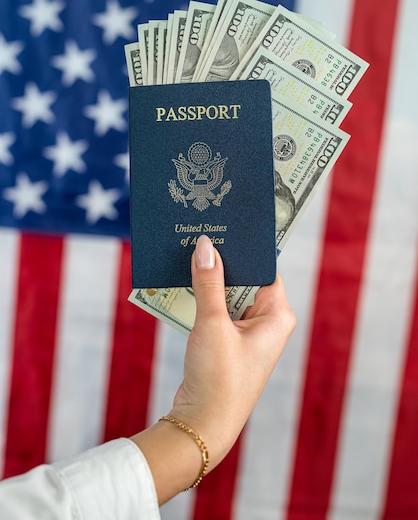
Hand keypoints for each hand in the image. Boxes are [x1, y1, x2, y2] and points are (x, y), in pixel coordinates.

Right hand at [132, 235, 294, 502]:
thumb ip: (209, 282)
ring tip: (188, 252)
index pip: (265, 269)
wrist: (202, 425)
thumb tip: (206, 245)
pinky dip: (203, 297)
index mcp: (277, 315)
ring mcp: (247, 333)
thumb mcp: (212, 323)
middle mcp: (267, 322)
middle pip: (245, 279)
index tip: (227, 225)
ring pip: (228, 294)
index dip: (246, 248)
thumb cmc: (218, 377)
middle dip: (223, 261)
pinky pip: (217, 310)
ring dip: (210, 279)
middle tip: (202, 234)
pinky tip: (183, 281)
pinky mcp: (228, 342)